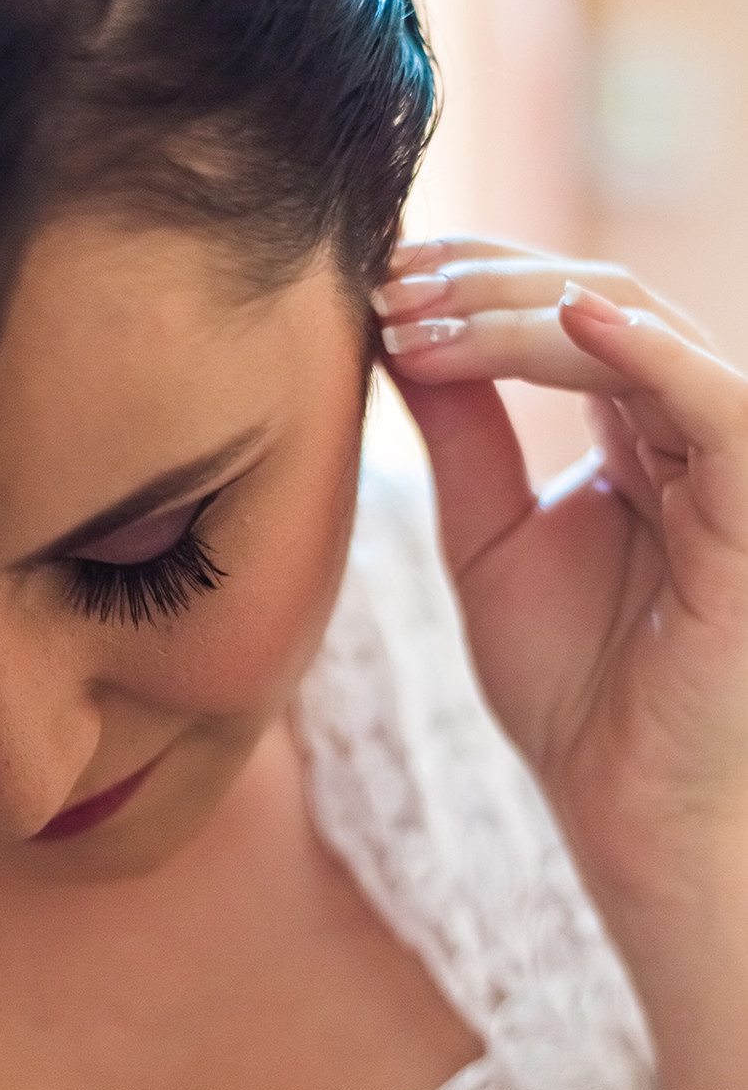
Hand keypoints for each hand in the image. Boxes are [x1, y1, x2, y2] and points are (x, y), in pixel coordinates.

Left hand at [374, 237, 747, 957]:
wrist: (624, 806)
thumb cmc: (570, 691)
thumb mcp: (488, 542)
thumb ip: (462, 438)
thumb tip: (396, 335)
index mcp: (634, 435)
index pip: (563, 316)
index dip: (474, 285)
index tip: (377, 285)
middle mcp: (689, 432)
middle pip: (598, 298)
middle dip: (484, 282)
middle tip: (388, 288)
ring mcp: (730, 465)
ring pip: (642, 331)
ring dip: (524, 310)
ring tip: (420, 316)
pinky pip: (717, 403)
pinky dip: (647, 352)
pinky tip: (565, 319)